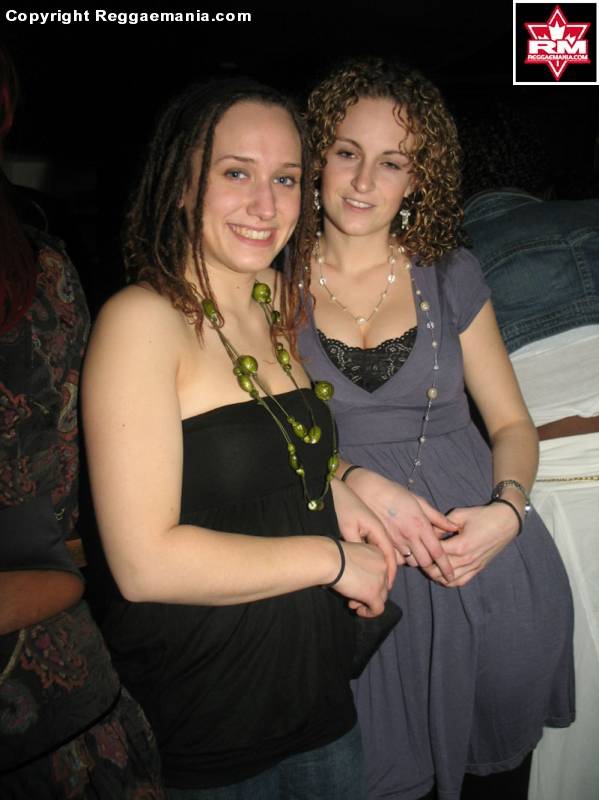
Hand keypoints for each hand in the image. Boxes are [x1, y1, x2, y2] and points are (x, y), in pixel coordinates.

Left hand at [331, 477, 396, 587]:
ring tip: (373, 584)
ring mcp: (372, 530)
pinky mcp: (364, 530)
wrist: (334, 491)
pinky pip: (373, 549)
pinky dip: (372, 561)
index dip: (390, 572)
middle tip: (379, 591)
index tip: (387, 587)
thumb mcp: (347, 528)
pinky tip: (364, 571)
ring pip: (380, 554)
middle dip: (385, 574)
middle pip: (388, 556)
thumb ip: (357, 546)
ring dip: (379, 568)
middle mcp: (378, 531)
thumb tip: (362, 566)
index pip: (389, 554)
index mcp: (377, 529)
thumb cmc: (341, 506)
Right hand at [333, 540, 388, 617]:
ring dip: (367, 602)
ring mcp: (380, 580)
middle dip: (367, 592)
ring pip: (381, 597)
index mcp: (378, 553)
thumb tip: (360, 584)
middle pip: (382, 585)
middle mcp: (383, 565)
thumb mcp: (352, 557)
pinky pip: (378, 609)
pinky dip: (370, 613)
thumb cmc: (333, 555)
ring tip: (353, 604)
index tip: (356, 583)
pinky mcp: (374, 593)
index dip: (369, 581)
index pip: (380, 572)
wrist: (329, 560)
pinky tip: (358, 611)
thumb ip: (360, 567)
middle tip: (353, 597)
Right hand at [344, 468, 458, 581]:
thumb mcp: (419, 501)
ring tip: (420, 554)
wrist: (369, 492)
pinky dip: (403, 558)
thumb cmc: (395, 493)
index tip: (451, 576)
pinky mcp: (384, 543)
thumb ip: (437, 517)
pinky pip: (397, 558)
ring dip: (417, 561)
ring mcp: (395, 541)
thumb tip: (453, 527)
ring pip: (411, 562)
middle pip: (425, 562)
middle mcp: (408, 536)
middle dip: (432, 565)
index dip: (446, 566)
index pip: (437, 552)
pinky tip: (405, 551)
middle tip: (435, 564)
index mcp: (420, 525)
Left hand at [428, 502, 519, 586]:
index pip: (434, 554)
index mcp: (460, 545)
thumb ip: (441, 525)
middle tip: (419, 556)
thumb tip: (427, 533)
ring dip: (435, 575)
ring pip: (448, 580)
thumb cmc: (482, 516)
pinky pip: (460, 582)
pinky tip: (441, 574)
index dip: (423, 550)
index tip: (416, 544)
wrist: (505, 522)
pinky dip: (448, 581)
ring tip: (428, 565)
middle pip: (438, 570)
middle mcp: (466, 560)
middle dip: (426, 565)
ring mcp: (473, 566)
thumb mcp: (459, 515)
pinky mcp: (478, 569)